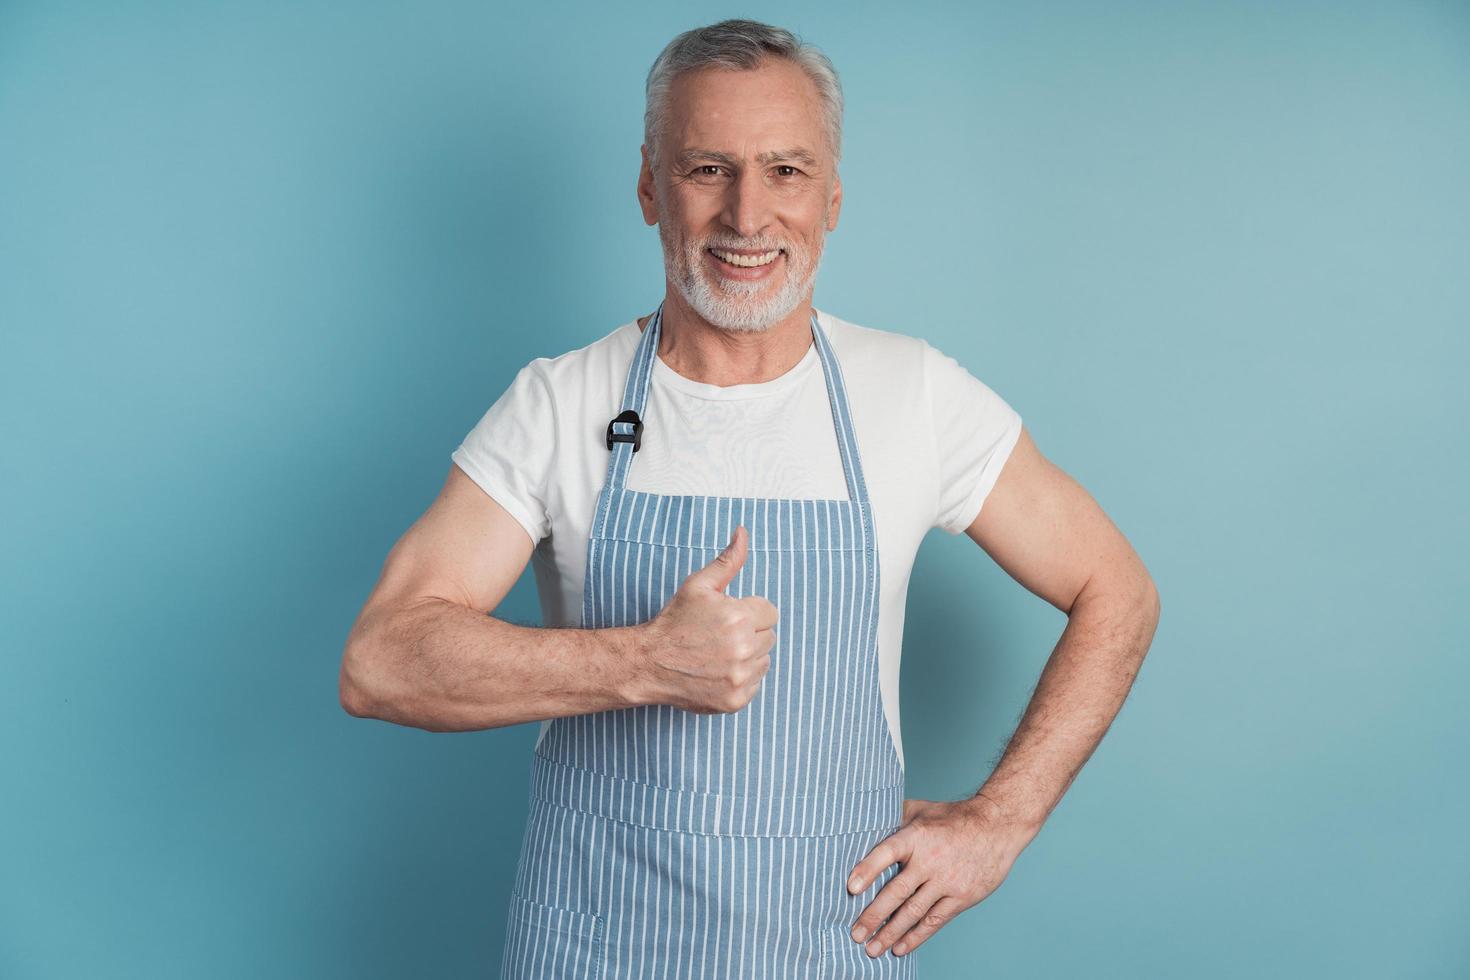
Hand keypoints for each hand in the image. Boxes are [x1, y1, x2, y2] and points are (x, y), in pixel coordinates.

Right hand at [640, 525, 779, 713]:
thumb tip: (743, 532)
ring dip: (748, 656)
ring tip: (718, 653)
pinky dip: (741, 678)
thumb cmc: (675, 621)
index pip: (770, 612)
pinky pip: (755, 684)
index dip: (749, 612)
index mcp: (739, 617)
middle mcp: (744, 648)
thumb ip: (728, 560)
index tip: (728, 617)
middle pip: (769, 637)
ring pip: (764, 661)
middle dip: (750, 633)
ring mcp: (740, 677)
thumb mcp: (699, 585)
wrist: (650, 663)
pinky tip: (718, 671)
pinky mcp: (736, 699)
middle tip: (720, 635)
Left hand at [846, 796, 1027, 958]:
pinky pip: (935, 921)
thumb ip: (895, 818)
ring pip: (914, 912)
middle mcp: (930, 860)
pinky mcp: (962, 897)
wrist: (997, 826)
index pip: (887, 852)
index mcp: (916, 836)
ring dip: (890, 932)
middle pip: (897, 891)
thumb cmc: (954, 817)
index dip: (868, 869)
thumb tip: (867, 824)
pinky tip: (900, 947)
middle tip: (855, 933)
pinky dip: (916, 936)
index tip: (851, 888)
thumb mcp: (923, 810)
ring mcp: (947, 881)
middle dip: (873, 915)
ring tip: (872, 948)